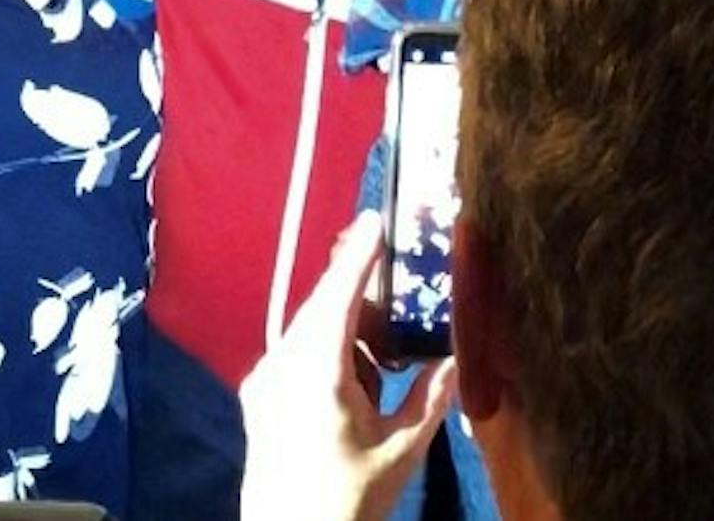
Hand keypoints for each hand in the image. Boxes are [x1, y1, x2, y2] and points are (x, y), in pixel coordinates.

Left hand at [239, 212, 455, 520]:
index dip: (358, 257)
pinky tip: (358, 383)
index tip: (374, 220)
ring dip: (347, 331)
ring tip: (386, 360)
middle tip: (398, 292)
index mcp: (317, 373)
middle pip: (323, 309)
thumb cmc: (348, 498)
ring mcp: (264, 379)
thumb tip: (455, 360)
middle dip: (360, 296)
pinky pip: (297, 354)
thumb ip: (430, 398)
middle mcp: (282, 365)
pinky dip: (329, 352)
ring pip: (310, 330)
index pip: (339, 297)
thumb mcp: (401, 451)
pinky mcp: (258, 396)